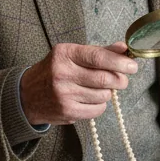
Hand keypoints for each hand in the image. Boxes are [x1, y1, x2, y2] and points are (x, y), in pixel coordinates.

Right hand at [20, 41, 137, 125]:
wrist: (26, 95)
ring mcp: (64, 94)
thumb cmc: (55, 71)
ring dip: (108, 93)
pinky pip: (97, 110)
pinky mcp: (67, 111)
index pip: (98, 57)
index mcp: (65, 54)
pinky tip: (91, 99)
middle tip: (123, 80)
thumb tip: (124, 48)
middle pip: (104, 78)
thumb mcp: (71, 55)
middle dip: (120, 80)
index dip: (119, 62)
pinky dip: (100, 105)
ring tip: (99, 89)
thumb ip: (99, 52)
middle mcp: (62, 73)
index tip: (133, 65)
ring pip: (103, 95)